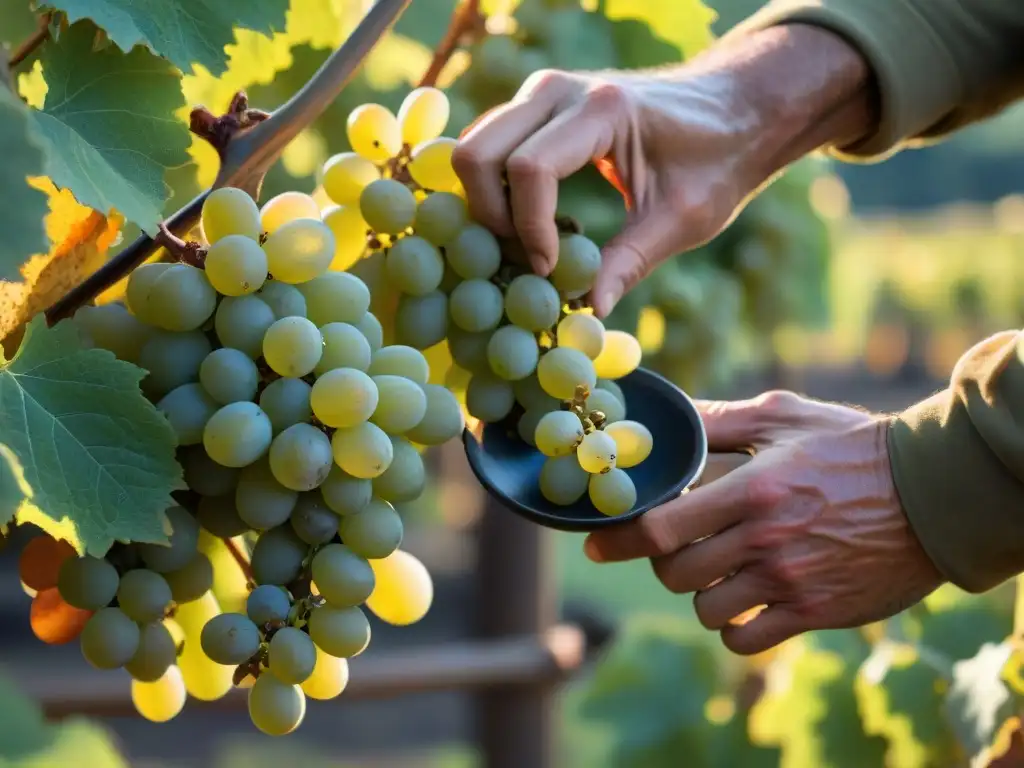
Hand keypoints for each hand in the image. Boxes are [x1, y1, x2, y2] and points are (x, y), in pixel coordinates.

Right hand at [451, 26, 874, 316]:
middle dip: (491, 217)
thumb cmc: (717, 161)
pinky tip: (527, 224)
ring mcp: (541, 91)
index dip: (530, 230)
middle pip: (478, 153)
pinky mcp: (536, 104)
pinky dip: (493, 189)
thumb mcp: (682, 220)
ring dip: (487, 204)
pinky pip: (490, 146)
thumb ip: (630, 263)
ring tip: (526, 245)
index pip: (530, 169)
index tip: (550, 271)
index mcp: (602, 110)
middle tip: (526, 258)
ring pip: (474, 147)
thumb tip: (587, 311)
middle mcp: (558, 89)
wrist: (733, 107)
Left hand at [582, 391, 943, 654]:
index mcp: (751, 489)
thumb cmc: (853, 447)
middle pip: (674, 574)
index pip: (661, 528)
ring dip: (702, 594)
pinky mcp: (814, 612)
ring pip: (707, 610)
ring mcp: (789, 581)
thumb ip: (721, 420)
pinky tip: (744, 604)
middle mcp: (764, 539)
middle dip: (664, 564)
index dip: (618, 540)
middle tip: (679, 549)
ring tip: (720, 572)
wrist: (931, 493)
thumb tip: (671, 413)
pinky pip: (745, 639)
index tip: (597, 544)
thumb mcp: (785, 417)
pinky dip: (734, 627)